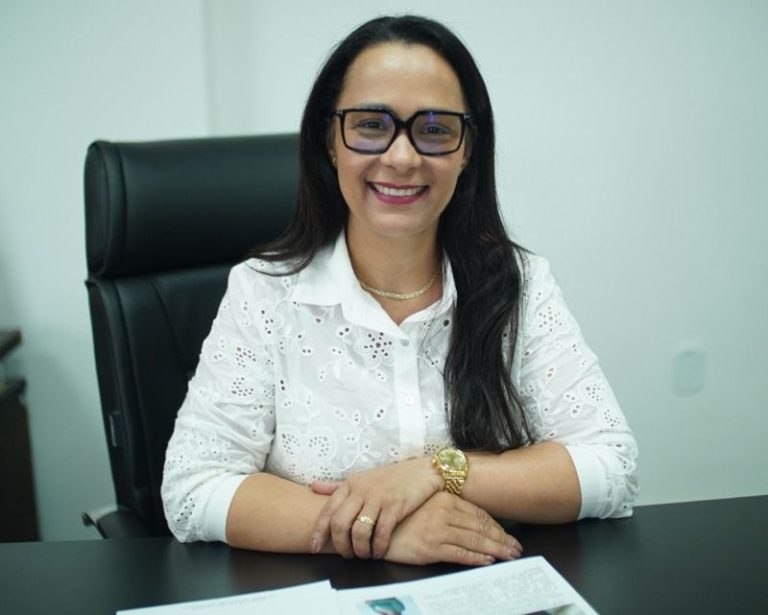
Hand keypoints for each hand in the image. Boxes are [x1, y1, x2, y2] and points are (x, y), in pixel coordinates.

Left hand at [309, 457, 442, 558]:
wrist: (422, 471)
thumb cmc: (390, 477)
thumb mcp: (361, 478)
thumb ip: (336, 486)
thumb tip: (313, 487)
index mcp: (350, 485)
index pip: (327, 511)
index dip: (318, 532)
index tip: (314, 547)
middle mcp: (361, 491)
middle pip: (340, 524)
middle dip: (341, 545)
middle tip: (347, 555)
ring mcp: (378, 498)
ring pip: (359, 531)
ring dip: (360, 549)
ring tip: (364, 555)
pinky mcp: (395, 506)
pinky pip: (381, 533)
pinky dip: (378, 547)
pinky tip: (380, 551)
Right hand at [384, 491, 522, 565]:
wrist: (374, 525)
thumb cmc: (400, 515)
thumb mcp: (425, 504)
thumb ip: (446, 507)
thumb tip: (468, 518)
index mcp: (444, 498)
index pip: (478, 513)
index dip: (496, 526)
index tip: (507, 535)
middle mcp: (444, 512)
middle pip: (481, 526)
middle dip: (501, 539)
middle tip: (515, 548)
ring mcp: (438, 529)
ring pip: (475, 540)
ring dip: (495, 549)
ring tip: (508, 556)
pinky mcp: (431, 547)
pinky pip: (460, 553)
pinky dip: (476, 558)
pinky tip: (487, 561)